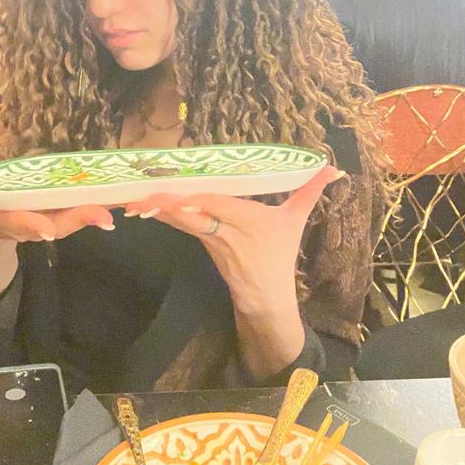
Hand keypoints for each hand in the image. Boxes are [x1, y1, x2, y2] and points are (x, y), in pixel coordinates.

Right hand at [0, 183, 117, 304]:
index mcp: (11, 217)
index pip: (21, 222)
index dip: (32, 225)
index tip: (45, 230)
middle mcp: (34, 222)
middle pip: (59, 223)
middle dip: (80, 220)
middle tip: (104, 216)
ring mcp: (52, 220)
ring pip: (76, 218)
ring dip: (99, 213)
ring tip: (121, 206)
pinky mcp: (65, 213)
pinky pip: (86, 210)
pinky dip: (105, 206)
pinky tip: (127, 198)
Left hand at [124, 165, 344, 376]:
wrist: (264, 297)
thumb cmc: (279, 255)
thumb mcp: (296, 221)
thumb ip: (310, 191)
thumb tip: (332, 167)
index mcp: (247, 222)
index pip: (219, 206)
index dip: (198, 199)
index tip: (179, 191)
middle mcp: (224, 229)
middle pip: (191, 213)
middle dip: (165, 204)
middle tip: (141, 192)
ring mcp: (209, 237)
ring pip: (180, 219)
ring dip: (156, 208)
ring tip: (132, 197)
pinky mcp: (200, 241)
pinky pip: (179, 224)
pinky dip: (162, 213)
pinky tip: (143, 204)